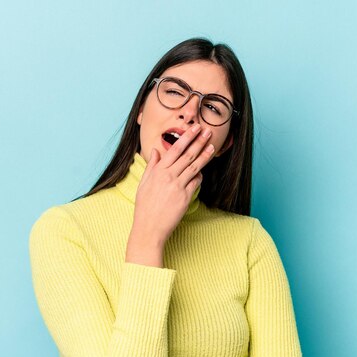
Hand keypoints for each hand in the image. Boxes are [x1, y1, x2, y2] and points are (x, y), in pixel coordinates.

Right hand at [132, 124, 214, 244]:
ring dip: (204, 155)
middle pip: (188, 155)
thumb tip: (156, 150)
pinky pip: (196, 182)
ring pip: (194, 166)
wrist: (149, 228)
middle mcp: (168, 176)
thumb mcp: (143, 183)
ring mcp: (178, 186)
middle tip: (208, 131)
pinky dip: (199, 175)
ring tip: (212, 146)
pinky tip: (203, 171)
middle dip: (199, 141)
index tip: (194, 128)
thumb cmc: (144, 207)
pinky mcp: (185, 197)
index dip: (187, 137)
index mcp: (158, 171)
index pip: (175, 149)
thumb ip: (151, 166)